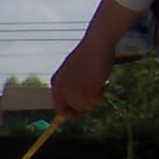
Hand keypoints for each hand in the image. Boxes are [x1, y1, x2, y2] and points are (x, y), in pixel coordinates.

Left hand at [51, 0, 139, 119]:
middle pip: (75, 110)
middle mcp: (61, 89)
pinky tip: (102, 87)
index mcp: (56, 84)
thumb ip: (72, 88)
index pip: (60, 109)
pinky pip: (95, 102)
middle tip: (95, 96)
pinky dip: (101, 97)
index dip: (71, 114)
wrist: (96, 44)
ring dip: (95, 100)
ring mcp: (73, 89)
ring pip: (86, 107)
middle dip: (86, 107)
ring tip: (99, 87)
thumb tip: (77, 107)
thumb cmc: (88, 56)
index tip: (81, 113)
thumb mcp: (74, 73)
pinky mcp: (86, 88)